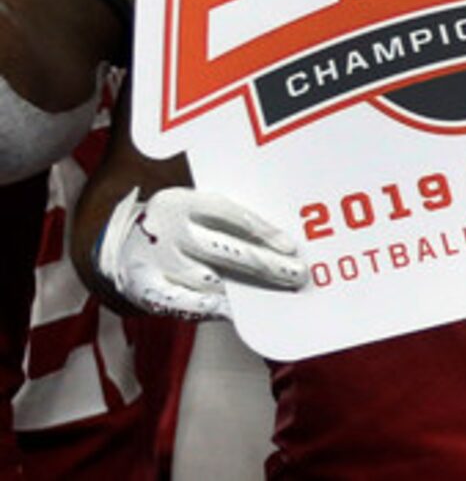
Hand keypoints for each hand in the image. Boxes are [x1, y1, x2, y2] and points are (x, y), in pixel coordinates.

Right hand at [97, 186, 304, 320]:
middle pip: (224, 250)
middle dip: (265, 265)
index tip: (289, 246)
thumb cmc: (174, 226)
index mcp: (179, 202)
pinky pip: (184, 304)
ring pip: (209, 280)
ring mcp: (154, 263)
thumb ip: (224, 219)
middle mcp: (165, 231)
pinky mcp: (145, 290)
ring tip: (276, 293)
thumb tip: (275, 239)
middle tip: (296, 274)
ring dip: (245, 290)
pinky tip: (237, 312)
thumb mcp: (192, 209)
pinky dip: (212, 309)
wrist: (120, 248)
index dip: (262, 230)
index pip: (229, 213)